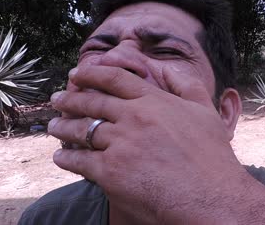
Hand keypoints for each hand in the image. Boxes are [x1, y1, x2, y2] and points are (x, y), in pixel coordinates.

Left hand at [47, 65, 249, 223]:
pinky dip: (66, 158)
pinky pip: (80, 161)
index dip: (91, 73)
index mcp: (154, 101)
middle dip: (69, 99)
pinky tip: (61, 156)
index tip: (76, 73)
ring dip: (62, 127)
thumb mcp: (205, 111)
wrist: (210, 196)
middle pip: (91, 103)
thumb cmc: (211, 156)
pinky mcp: (111, 172)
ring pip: (81, 130)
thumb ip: (186, 85)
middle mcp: (134, 118)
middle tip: (57, 99)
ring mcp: (120, 144)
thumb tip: (166, 67)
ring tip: (53, 126)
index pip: (115, 79)